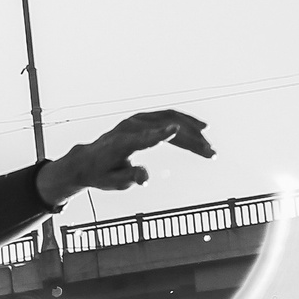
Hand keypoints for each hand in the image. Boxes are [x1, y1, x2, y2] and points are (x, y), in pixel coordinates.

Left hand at [36, 110, 213, 205]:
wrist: (87, 160)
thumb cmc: (101, 174)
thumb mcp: (113, 182)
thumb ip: (129, 179)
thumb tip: (145, 178)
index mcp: (122, 143)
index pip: (143, 137)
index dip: (159, 134)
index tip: (176, 130)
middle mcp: (130, 126)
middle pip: (165, 127)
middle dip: (191, 141)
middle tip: (210, 154)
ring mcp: (137, 119)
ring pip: (171, 118)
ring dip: (193, 131)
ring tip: (208, 147)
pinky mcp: (143, 118)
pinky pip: (168, 115)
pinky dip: (186, 121)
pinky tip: (201, 128)